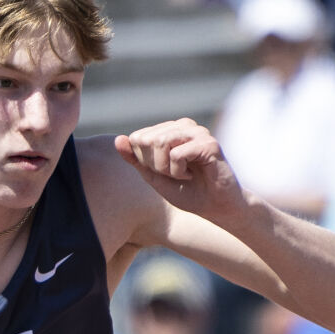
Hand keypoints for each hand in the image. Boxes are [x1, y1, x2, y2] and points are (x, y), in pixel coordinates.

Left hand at [114, 120, 244, 221]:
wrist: (217, 208)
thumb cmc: (188, 193)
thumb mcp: (155, 177)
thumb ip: (137, 160)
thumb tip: (117, 140)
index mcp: (170, 130)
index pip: (138, 138)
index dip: (144, 162)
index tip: (163, 173)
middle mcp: (183, 125)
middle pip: (147, 139)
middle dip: (154, 165)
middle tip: (173, 176)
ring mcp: (197, 131)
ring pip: (160, 142)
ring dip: (166, 169)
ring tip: (182, 176)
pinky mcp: (208, 142)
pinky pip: (176, 154)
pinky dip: (178, 172)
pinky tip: (192, 176)